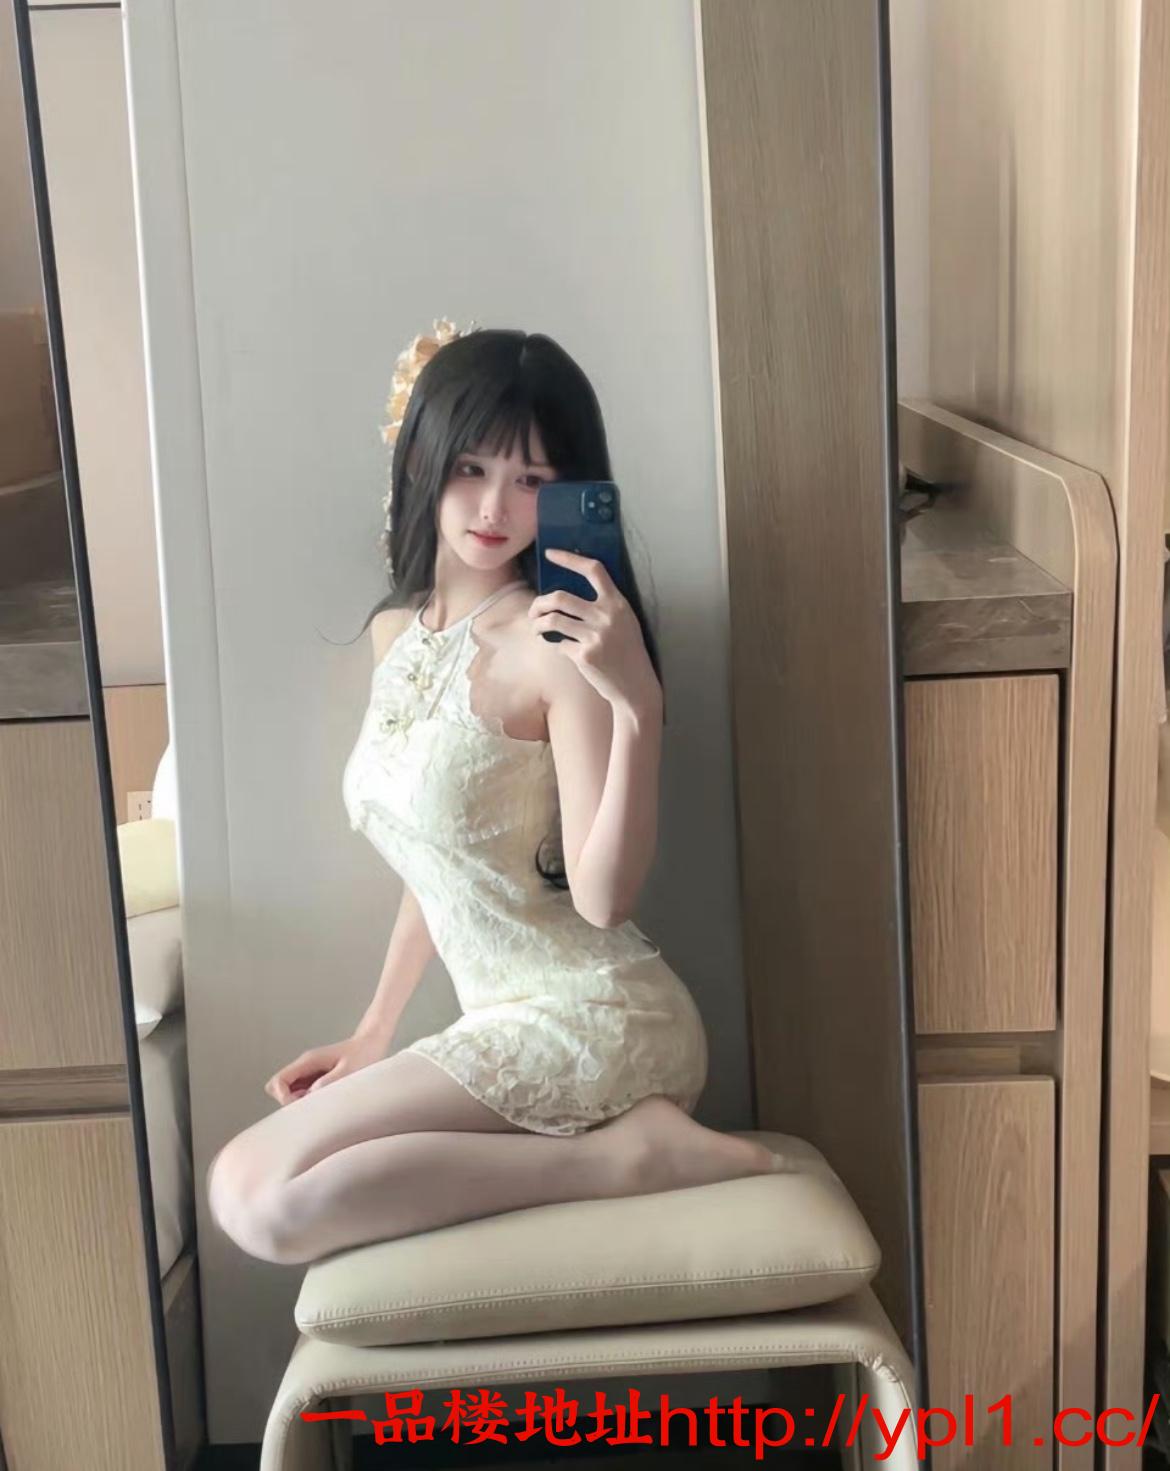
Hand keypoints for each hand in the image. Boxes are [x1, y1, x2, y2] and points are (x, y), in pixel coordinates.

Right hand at [263, 1032, 388, 1105]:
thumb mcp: (349, 1070)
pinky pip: (304, 1093)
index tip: (302, 1106)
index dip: (284, 1099)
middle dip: (289, 1102)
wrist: (372, 1043)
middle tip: (312, 1107)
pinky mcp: (317, 1078)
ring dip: (300, 1102)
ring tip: (323, 1103)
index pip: (279, 1082)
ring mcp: (309, 1072)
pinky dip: (310, 1101)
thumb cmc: (363, 1054)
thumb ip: (329, 1082)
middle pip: (279, 1088)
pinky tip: (327, 1101)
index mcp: (308, 1061)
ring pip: (290, 1092)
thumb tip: (309, 1096)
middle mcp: (305, 1066)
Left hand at [529, 549, 661, 714]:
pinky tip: (564, 651)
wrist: (636, 686)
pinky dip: (557, 647)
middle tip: (535, 611)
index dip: (569, 558)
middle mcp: (606, 616)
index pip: (593, 570)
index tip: (550, 553)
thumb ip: (602, 607)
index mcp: (618, 603)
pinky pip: (559, 645)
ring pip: (553, 620)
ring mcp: (595, 636)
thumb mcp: (624, 622)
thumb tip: (566, 597)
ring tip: (537, 628)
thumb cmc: (627, 652)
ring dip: (538, 624)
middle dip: (540, 603)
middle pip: (560, 597)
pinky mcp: (585, 656)